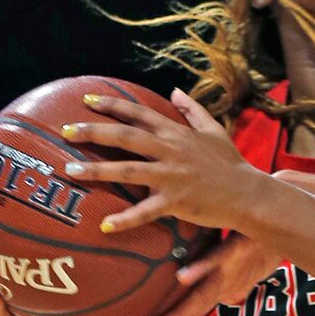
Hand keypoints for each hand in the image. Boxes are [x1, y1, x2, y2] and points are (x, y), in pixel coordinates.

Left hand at [60, 88, 262, 233]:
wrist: (249, 194)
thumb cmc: (231, 164)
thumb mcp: (214, 130)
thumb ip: (192, 110)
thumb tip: (175, 91)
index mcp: (175, 133)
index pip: (138, 113)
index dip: (111, 105)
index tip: (86, 100)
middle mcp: (170, 150)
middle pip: (125, 136)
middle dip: (93, 131)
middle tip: (65, 131)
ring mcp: (171, 175)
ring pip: (127, 169)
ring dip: (96, 169)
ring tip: (70, 169)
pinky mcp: (176, 201)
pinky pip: (146, 211)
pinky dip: (125, 219)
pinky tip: (105, 224)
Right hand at [136, 232, 282, 315]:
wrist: (283, 233)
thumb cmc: (255, 249)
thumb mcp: (232, 265)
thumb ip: (214, 277)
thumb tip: (195, 284)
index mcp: (218, 287)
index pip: (189, 311)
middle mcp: (221, 283)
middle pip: (191, 309)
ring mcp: (228, 269)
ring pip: (201, 295)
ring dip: (180, 312)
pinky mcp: (235, 249)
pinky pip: (216, 258)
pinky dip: (200, 269)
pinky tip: (182, 277)